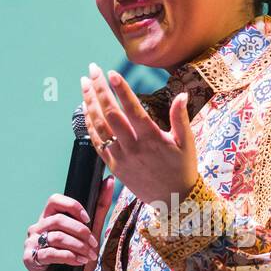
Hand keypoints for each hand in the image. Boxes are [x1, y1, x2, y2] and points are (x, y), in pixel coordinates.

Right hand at [23, 176, 115, 270]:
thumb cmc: (80, 256)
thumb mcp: (92, 231)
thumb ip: (98, 206)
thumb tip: (108, 181)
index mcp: (48, 218)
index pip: (54, 200)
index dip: (72, 206)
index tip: (88, 218)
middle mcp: (37, 228)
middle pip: (58, 220)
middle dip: (81, 232)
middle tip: (94, 244)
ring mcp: (31, 243)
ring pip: (57, 237)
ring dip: (78, 246)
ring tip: (90, 255)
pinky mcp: (30, 259)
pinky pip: (50, 253)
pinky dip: (69, 257)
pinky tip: (79, 262)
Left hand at [81, 62, 197, 208]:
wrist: (173, 200)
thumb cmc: (182, 168)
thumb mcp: (187, 143)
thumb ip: (180, 117)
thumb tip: (182, 94)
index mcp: (152, 139)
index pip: (133, 110)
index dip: (121, 90)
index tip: (111, 73)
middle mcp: (133, 147)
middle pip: (110, 114)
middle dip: (99, 89)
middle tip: (92, 69)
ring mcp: (121, 157)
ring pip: (99, 127)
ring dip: (90, 103)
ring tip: (84, 83)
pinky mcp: (114, 166)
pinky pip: (96, 142)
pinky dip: (89, 124)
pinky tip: (85, 108)